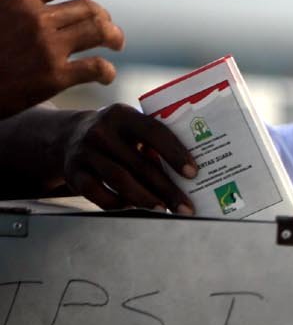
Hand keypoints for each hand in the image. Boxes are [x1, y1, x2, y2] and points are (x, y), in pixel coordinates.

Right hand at [0, 0, 126, 117]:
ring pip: (100, 32)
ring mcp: (47, 47)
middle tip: (108, 28)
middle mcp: (36, 18)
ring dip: (114, 37)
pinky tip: (105, 75)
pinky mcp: (54, 77)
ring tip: (114, 44)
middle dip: (104, 17)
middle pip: (89, 8)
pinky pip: (96, 67)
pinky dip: (107, 71)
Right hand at [61, 105, 197, 212]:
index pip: (154, 132)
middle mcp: (101, 131)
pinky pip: (98, 193)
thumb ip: (154, 141)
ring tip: (164, 209)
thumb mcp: (131, 126)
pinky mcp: (73, 172)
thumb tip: (190, 173)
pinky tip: (134, 208)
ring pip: (120, 180)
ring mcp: (84, 152)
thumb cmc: (116, 135)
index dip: (175, 153)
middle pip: (140, 163)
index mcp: (122, 115)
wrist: (67, 135)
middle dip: (167, 188)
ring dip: (145, 198)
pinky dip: (117, 203)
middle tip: (186, 206)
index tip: (193, 173)